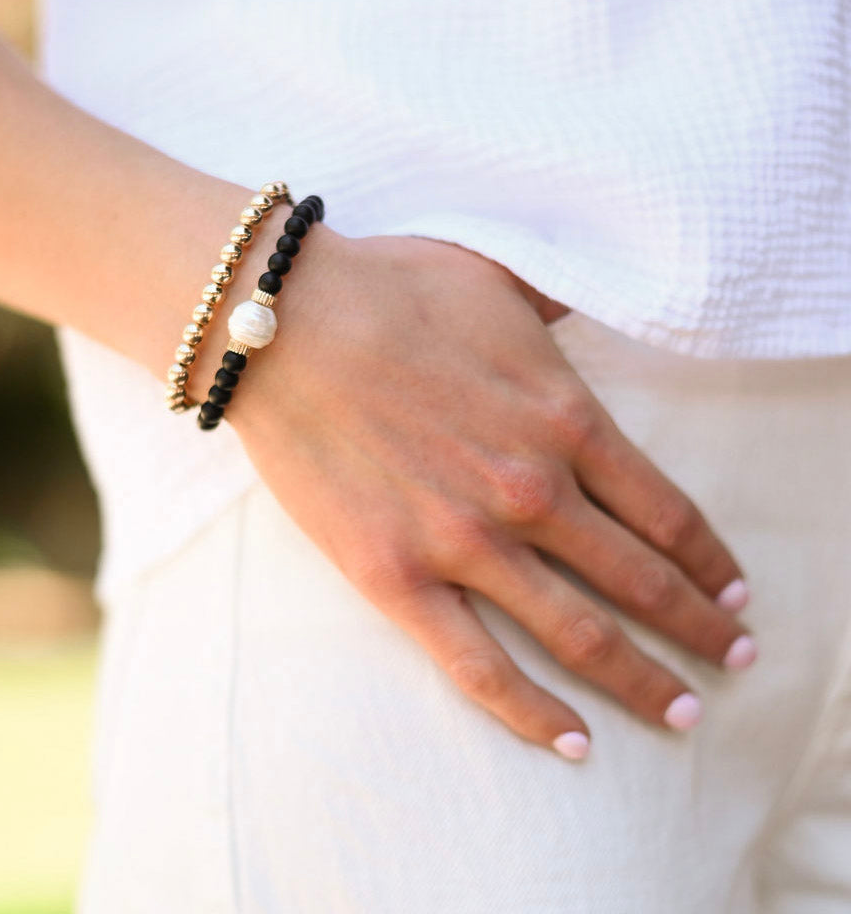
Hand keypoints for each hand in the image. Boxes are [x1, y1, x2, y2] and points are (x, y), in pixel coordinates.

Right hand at [226, 225, 753, 758]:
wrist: (285, 324)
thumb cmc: (388, 289)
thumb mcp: (495, 277)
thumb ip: (553, 305)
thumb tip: (573, 310)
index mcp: (566, 419)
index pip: (667, 511)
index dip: (711, 560)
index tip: (736, 591)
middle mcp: (532, 491)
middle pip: (642, 582)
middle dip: (699, 628)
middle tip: (733, 660)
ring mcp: (466, 542)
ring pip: (579, 635)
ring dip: (643, 681)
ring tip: (681, 715)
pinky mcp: (397, 577)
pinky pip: (477, 665)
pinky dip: (531, 712)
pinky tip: (574, 743)